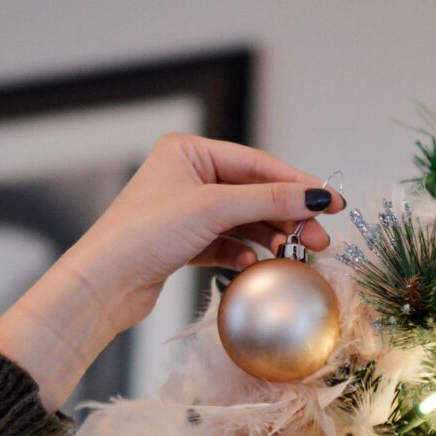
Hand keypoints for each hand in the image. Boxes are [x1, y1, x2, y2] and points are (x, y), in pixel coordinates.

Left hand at [0, 134, 344, 411]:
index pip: (257, 164)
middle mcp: (188, 177)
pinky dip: (244, 254)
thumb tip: (318, 194)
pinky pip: (228, 244)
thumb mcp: (214, 208)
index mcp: (189, 152)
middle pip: (254, 194)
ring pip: (244, 221)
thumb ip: (270, 199)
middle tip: (318, 239)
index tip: (333, 202)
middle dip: (288, 216)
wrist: (103, 284)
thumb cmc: (145, 234)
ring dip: (270, 238)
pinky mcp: (185, 244)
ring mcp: (186, 211)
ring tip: (295, 254)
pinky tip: (254, 264)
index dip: (298, 184)